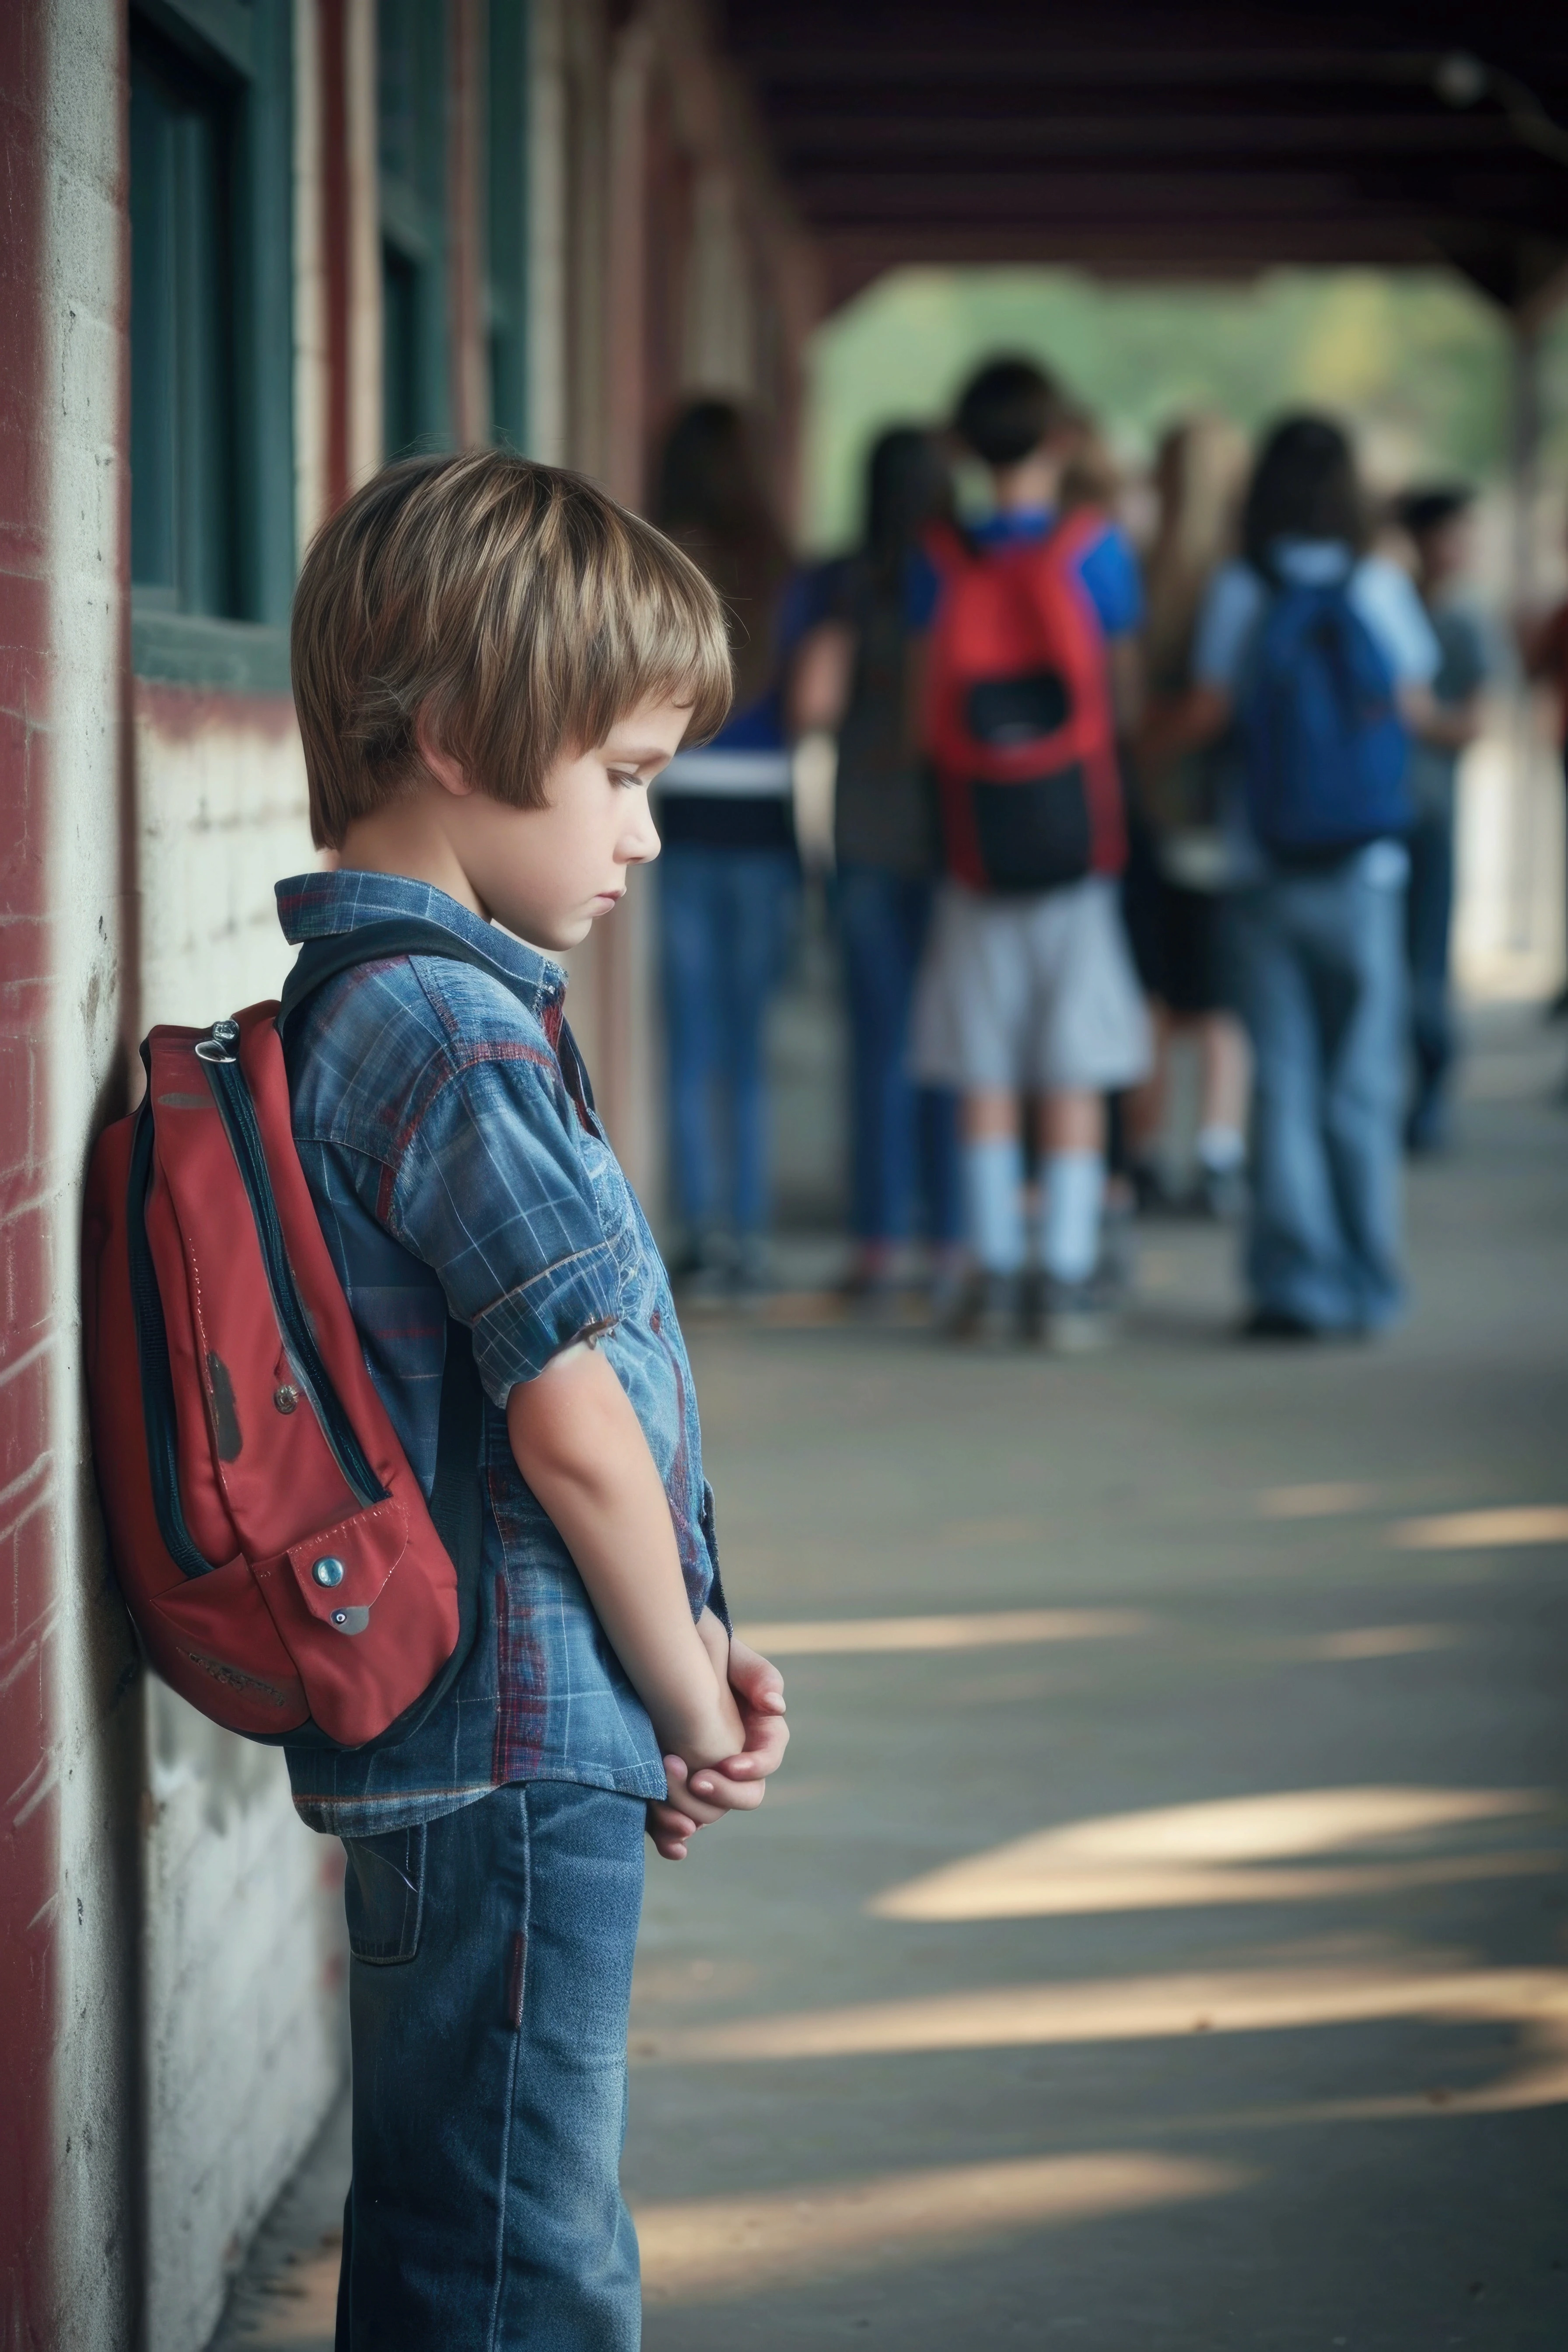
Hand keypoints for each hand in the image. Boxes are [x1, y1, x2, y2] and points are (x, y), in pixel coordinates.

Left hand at [644, 1635, 788, 1860]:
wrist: (665, 1663)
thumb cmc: (710, 1655)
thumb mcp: (736, 1658)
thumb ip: (760, 1677)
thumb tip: (775, 1707)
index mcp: (760, 1738)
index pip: (766, 1762)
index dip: (751, 1768)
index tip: (728, 1764)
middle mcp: (738, 1766)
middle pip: (744, 1797)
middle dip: (722, 1793)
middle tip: (696, 1779)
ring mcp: (709, 1780)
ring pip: (710, 1814)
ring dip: (692, 1810)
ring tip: (665, 1785)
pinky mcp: (679, 1791)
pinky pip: (680, 1822)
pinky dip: (674, 1837)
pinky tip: (671, 1845)